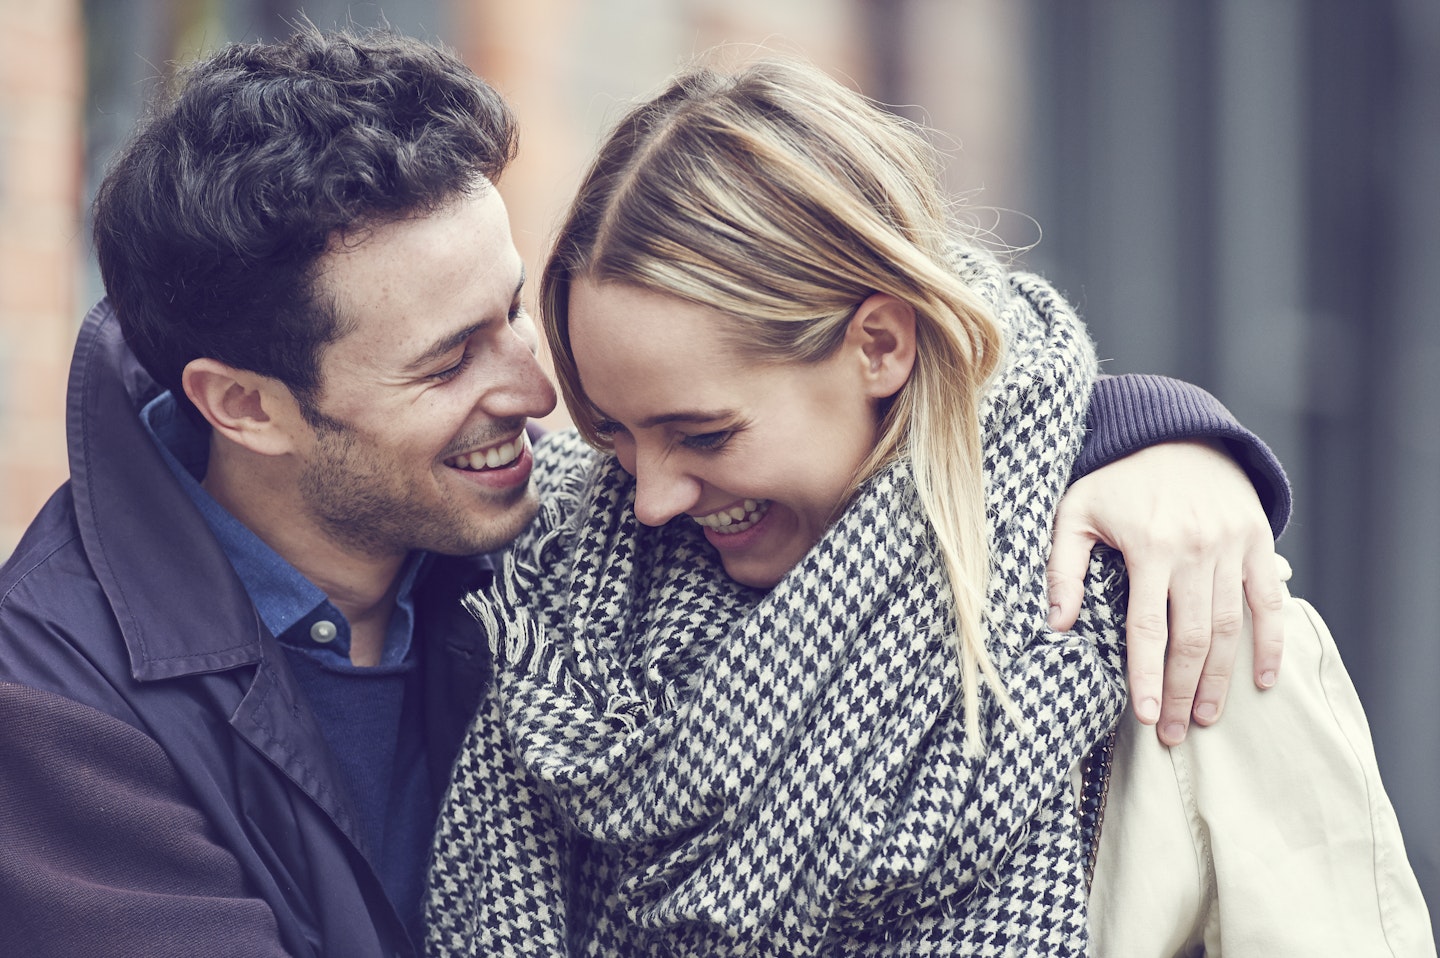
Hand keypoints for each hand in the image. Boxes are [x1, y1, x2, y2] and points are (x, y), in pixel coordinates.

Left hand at [1046, 440, 1286, 744]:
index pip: (1148, 626)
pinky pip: (1269, 601)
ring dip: (1220, 679)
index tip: (1142, 715)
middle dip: (1180, 690)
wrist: (1176, 434)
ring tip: (1204, 717)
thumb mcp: (1076, 511)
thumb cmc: (1116, 479)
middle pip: (1193, 637)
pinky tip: (1262, 680)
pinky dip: (1271, 643)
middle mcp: (1196, 549)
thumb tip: (1054, 624)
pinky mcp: (1258, 543)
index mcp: (1149, 545)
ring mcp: (1233, 547)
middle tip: (1171, 732)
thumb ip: (1063, 567)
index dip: (1146, 675)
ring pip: (1231, 627)